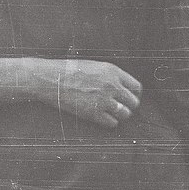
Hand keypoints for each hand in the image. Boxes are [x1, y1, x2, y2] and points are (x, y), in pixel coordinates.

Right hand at [26, 59, 141, 127]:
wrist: (51, 79)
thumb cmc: (69, 71)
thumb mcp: (94, 66)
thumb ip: (110, 76)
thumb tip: (121, 87)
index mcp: (113, 72)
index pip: (136, 87)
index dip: (134, 94)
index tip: (129, 97)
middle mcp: (112, 86)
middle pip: (133, 102)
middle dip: (129, 106)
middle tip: (121, 107)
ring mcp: (104, 100)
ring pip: (125, 114)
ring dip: (120, 115)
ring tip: (112, 113)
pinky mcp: (94, 113)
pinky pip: (112, 123)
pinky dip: (110, 122)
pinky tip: (103, 118)